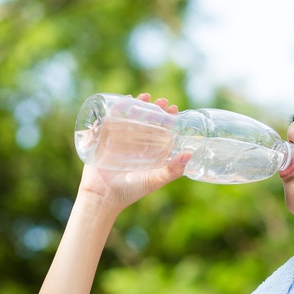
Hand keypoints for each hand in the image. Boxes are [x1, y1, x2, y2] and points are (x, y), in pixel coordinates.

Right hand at [77, 93, 189, 213]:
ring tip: (145, 96)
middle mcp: (135, 146)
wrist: (103, 196)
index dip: (168, 121)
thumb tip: (190, 153)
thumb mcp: (155, 180)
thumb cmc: (130, 191)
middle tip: (162, 101)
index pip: (161, 132)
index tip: (174, 110)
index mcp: (149, 154)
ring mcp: (119, 141)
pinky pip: (111, 120)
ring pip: (130, 118)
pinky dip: (117, 109)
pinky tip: (124, 100)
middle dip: (154, 110)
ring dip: (138, 106)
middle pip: (147, 122)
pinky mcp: (105, 139)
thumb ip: (173, 170)